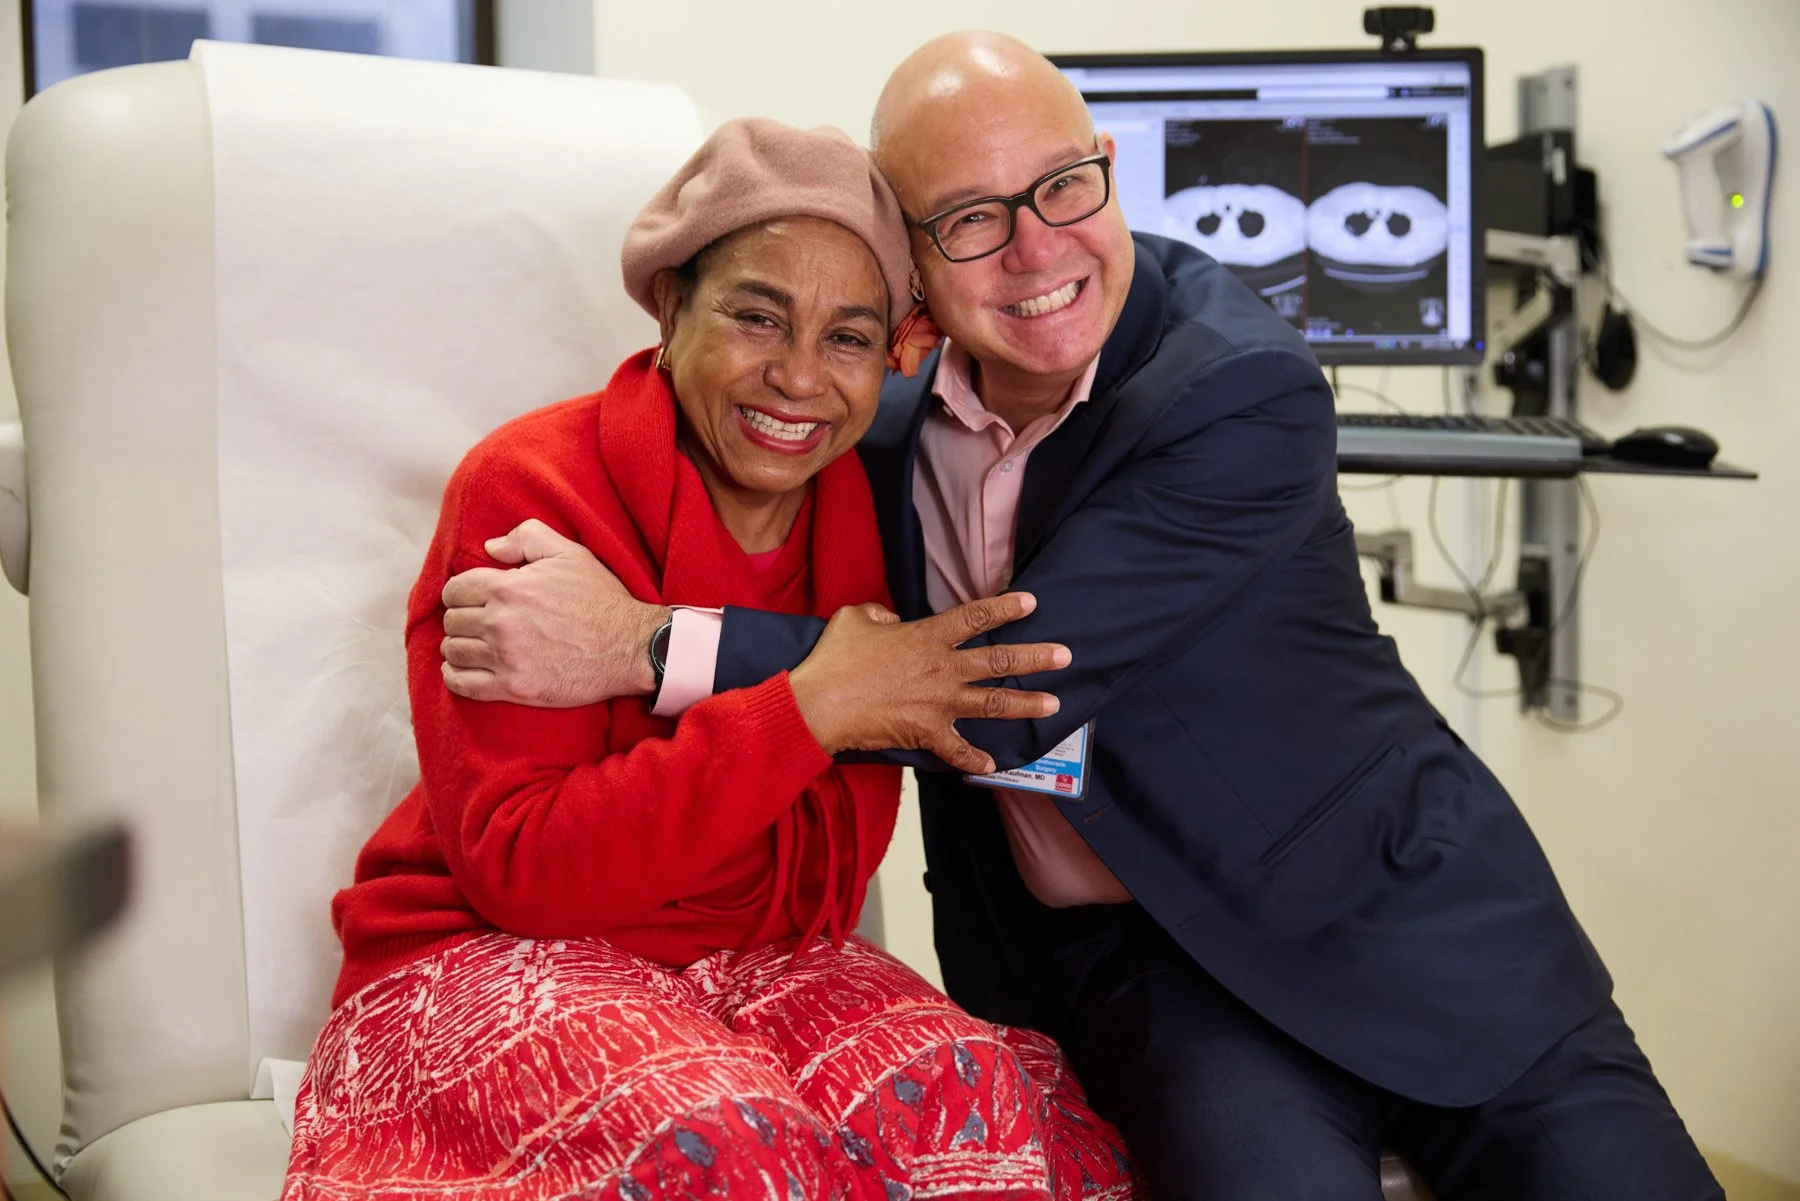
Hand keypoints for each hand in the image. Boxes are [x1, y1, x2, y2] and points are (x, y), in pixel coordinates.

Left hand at [439, 519, 669, 706]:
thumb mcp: (570, 554)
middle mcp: (500, 622)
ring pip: (454, 651)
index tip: (468, 599)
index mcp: (509, 587)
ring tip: (471, 645)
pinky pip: (462, 684)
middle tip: (474, 622)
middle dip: (461, 619)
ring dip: (458, 647)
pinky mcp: (513, 687)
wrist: (629, 647)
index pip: (456, 590)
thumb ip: (526, 538)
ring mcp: (505, 657)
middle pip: (453, 621)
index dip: (459, 592)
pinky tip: (458, 670)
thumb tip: (490, 548)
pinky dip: (453, 676)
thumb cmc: (600, 599)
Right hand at [789, 592, 1069, 773]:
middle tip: (1065, 655)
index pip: (975, 617)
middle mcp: (942, 669)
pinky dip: (974, 759)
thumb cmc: (835, 660)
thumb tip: (890, 622)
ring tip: (1053, 704)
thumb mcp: (855, 619)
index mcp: (927, 637)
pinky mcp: (927, 733)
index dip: (1005, 607)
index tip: (1032, 603)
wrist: (821, 705)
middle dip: (1035, 657)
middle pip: (998, 660)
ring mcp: (939, 704)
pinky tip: (991, 766)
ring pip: (992, 703)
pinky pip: (957, 750)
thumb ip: (879, 614)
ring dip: (1025, 703)